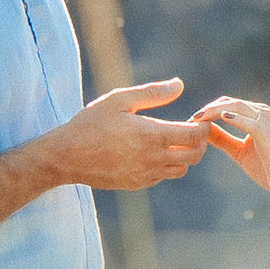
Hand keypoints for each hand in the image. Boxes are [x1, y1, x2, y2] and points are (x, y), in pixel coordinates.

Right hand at [46, 79, 208, 191]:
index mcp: (151, 135)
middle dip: (199, 142)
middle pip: (195, 155)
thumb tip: (179, 84)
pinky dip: (166, 165)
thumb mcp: (119, 100)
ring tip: (172, 140)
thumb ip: (153, 92)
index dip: (203, 126)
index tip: (197, 118)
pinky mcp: (137, 184)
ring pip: (182, 169)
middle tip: (189, 129)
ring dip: (184, 155)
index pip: (196, 135)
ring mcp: (145, 175)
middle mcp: (153, 158)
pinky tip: (153, 152)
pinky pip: (163, 177)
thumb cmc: (91, 123)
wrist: (66, 156)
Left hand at [192, 96, 269, 203]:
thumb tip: (203, 131)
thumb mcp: (238, 151)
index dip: (208, 110)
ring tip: (198, 118)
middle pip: (229, 102)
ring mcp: (267, 121)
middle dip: (208, 109)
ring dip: (215, 111)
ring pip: (237, 107)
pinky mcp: (268, 133)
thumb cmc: (268, 168)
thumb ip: (223, 139)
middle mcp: (263, 113)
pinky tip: (219, 119)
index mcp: (256, 116)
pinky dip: (234, 118)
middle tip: (190, 119)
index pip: (228, 104)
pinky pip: (248, 121)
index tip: (190, 121)